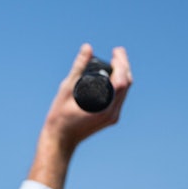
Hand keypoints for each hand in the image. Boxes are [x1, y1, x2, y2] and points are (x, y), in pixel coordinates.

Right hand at [27, 43, 132, 188]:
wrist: (59, 140)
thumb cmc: (60, 117)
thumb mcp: (66, 89)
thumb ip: (78, 67)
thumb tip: (87, 48)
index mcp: (105, 105)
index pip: (122, 79)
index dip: (122, 62)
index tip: (116, 50)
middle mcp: (112, 112)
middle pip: (127, 84)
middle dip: (124, 66)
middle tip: (117, 52)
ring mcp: (112, 117)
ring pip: (125, 92)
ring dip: (123, 75)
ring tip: (115, 62)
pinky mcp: (109, 119)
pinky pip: (119, 99)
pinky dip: (118, 85)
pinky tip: (111, 79)